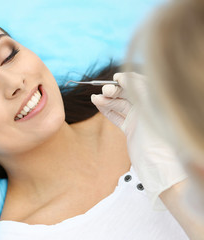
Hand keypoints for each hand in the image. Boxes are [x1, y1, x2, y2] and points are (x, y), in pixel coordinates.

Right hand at [91, 72, 186, 209]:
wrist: (159, 169)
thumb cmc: (160, 140)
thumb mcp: (150, 110)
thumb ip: (139, 91)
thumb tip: (125, 77)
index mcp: (157, 102)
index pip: (141, 83)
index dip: (128, 79)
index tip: (116, 78)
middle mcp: (149, 109)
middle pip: (128, 93)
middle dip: (115, 91)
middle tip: (104, 91)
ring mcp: (140, 120)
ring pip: (120, 105)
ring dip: (107, 100)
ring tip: (95, 98)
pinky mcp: (131, 130)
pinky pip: (117, 117)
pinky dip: (106, 111)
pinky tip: (98, 105)